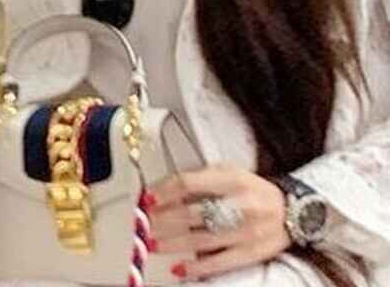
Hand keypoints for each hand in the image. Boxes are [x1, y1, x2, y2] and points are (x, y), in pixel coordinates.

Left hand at [146, 166, 289, 280]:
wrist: (297, 210)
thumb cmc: (254, 191)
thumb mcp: (229, 172)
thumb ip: (199, 179)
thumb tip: (163, 192)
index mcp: (232, 180)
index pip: (189, 184)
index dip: (164, 191)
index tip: (147, 198)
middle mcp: (240, 205)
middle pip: (192, 214)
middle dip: (162, 220)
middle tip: (143, 222)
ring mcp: (246, 232)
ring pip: (201, 239)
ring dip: (171, 243)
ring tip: (151, 243)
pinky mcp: (251, 253)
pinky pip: (219, 262)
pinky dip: (196, 267)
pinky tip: (178, 268)